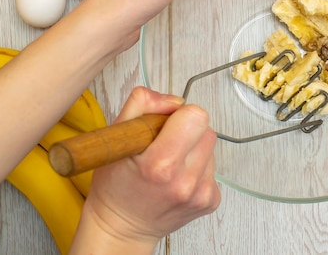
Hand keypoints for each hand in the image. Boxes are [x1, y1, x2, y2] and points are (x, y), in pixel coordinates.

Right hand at [70, 87, 218, 253]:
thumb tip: (175, 100)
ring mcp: (201, 194)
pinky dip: (197, 167)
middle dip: (188, 131)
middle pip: (207, 130)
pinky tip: (177, 178)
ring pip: (210, 148)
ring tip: (169, 164)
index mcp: (161, 164)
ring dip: (193, 149)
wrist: (122, 228)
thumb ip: (143, 104)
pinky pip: (212, 167)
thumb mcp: (115, 136)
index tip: (165, 126)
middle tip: (165, 145)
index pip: (196, 116)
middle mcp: (186, 182)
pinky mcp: (211, 201)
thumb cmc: (115, 185)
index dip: (180, 115)